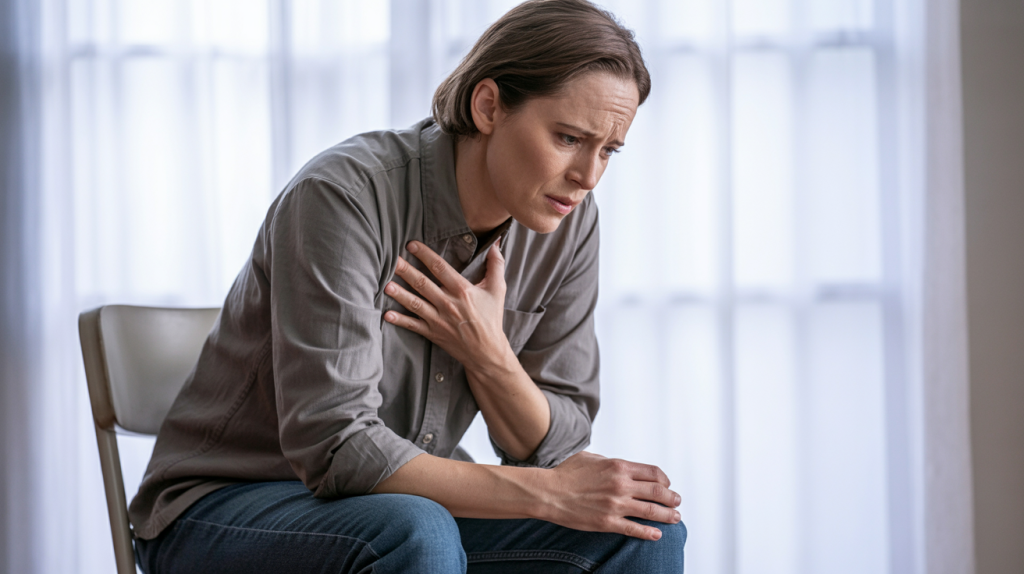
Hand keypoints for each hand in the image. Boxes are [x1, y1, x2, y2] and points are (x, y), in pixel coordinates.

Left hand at [384, 240, 511, 373]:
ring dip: (399, 293)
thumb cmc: (491, 319)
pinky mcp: (433, 333)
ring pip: (415, 303)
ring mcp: (439, 319)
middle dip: (406, 270)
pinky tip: (387, 314)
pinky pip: (413, 326)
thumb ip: (496, 265)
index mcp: (462, 290)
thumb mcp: (498, 290)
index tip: (411, 245)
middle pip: (422, 283)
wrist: (487, 352)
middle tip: (391, 259)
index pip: (440, 267)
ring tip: (385, 284)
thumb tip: (496, 244)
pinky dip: (400, 320)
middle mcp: (448, 303)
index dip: (425, 254)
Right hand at [539, 451, 681, 540]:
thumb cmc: (566, 473)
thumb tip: (620, 466)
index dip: (665, 480)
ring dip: (668, 515)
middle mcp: (621, 484)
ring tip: (675, 518)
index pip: (653, 473)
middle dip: (672, 498)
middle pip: (658, 491)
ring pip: (652, 511)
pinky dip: (649, 533)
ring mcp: (616, 504)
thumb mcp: (591, 458)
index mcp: (618, 466)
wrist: (548, 492)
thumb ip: (609, 461)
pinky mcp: (608, 522)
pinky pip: (635, 529)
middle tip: (677, 502)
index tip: (667, 485)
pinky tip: (657, 535)